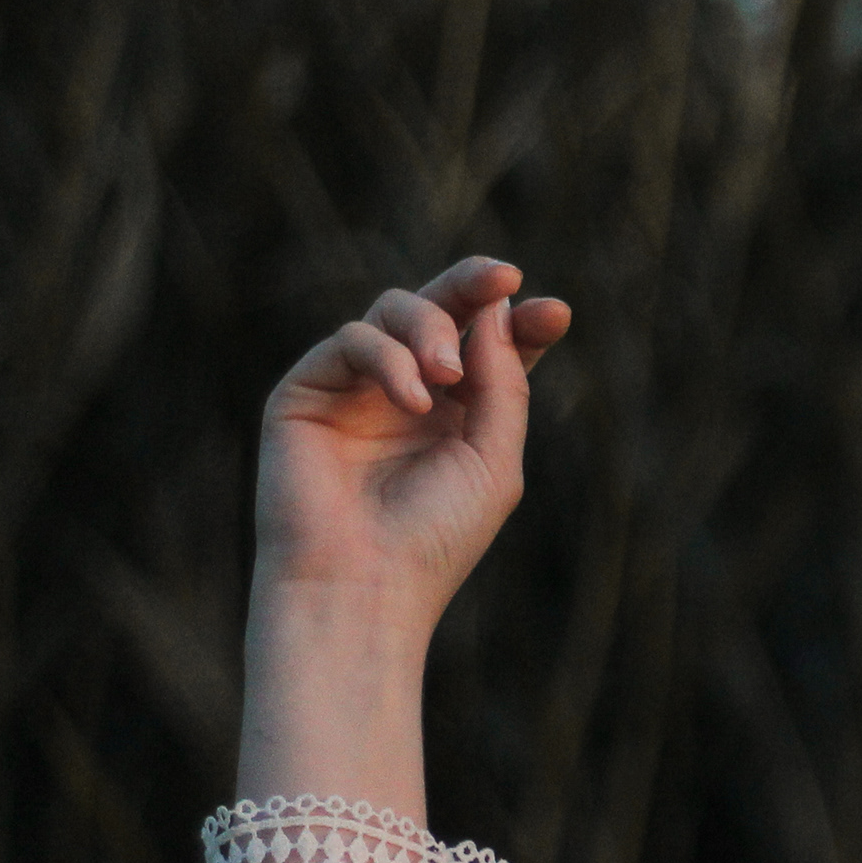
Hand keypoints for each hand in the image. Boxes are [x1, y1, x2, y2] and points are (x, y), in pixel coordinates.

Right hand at [256, 257, 572, 630]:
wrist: (362, 585)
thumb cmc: (435, 536)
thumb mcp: (493, 458)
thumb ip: (502, 383)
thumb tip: (499, 310)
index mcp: (457, 415)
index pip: (490, 348)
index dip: (520, 323)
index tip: (556, 313)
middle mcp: (405, 394)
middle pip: (439, 312)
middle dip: (474, 286)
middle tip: (503, 277)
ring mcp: (354, 390)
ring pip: (394, 312)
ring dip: (431, 330)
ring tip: (447, 376)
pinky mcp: (305, 390)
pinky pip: (351, 338)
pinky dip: (387, 358)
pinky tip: (412, 400)